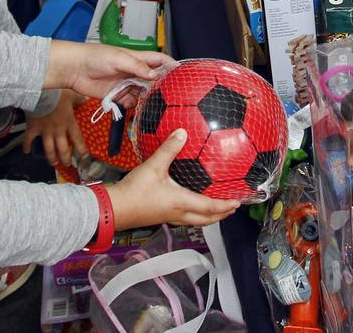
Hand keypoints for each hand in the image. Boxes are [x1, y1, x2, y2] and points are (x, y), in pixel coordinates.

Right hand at [24, 93, 86, 164]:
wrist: (41, 94)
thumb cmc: (58, 94)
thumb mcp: (72, 94)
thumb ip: (79, 99)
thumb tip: (86, 99)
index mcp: (69, 122)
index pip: (78, 139)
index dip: (81, 150)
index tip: (84, 158)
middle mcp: (58, 130)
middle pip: (63, 149)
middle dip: (65, 158)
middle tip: (66, 164)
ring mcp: (45, 131)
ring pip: (49, 149)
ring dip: (51, 157)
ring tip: (53, 163)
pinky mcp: (33, 128)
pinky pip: (29, 140)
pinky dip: (27, 146)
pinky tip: (26, 151)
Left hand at [46, 41, 173, 99]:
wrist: (74, 69)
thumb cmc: (95, 57)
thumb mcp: (119, 59)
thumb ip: (138, 67)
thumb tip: (155, 76)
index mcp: (137, 59)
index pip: (159, 60)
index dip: (171, 65)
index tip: (183, 74)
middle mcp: (134, 72)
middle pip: (153, 81)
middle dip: (161, 88)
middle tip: (170, 98)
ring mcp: (125, 84)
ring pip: (143, 94)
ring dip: (147, 100)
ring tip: (153, 106)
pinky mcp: (116, 95)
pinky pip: (129, 103)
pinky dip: (133, 107)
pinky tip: (135, 109)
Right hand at [105, 129, 240, 228]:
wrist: (115, 209)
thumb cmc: (135, 190)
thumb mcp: (153, 166)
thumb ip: (169, 148)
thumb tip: (183, 132)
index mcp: (181, 202)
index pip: (210, 207)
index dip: (225, 206)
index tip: (238, 202)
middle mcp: (178, 213)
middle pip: (206, 220)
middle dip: (221, 215)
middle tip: (232, 209)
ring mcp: (169, 217)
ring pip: (195, 221)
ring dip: (209, 217)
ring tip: (216, 209)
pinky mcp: (160, 217)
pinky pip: (184, 218)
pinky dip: (194, 214)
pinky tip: (189, 203)